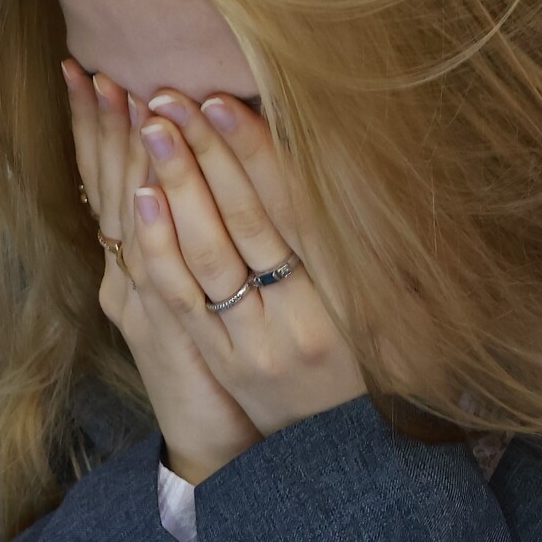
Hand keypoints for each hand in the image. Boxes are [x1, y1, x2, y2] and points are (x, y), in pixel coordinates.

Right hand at [61, 59, 260, 483]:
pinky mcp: (170, 337)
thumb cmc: (222, 364)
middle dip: (99, 128)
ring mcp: (144, 307)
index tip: (87, 70)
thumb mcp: (208, 287)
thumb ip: (201, 233)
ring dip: (124, 159)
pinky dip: (150, 235)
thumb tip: (202, 170)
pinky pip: (159, 277)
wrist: (216, 446)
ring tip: (119, 101)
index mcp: (136, 264)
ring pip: (130, 221)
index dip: (94, 128)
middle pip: (108, 190)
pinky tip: (144, 196)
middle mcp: (129, 280)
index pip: (109, 180)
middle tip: (89, 70)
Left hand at [123, 91, 366, 462]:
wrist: (347, 444)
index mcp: (353, 298)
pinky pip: (184, 298)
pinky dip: (160, 245)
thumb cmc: (381, 356)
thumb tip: (350, 151)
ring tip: (150, 126)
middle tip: (170, 97)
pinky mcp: (222, 362)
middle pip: (247, 223)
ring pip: (209, 255)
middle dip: (207, 154)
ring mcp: (256, 346)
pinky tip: (141, 196)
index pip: (298, 210)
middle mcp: (303, 322)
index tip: (224, 101)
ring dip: (177, 186)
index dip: (257, 153)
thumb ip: (373, 229)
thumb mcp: (399, 298)